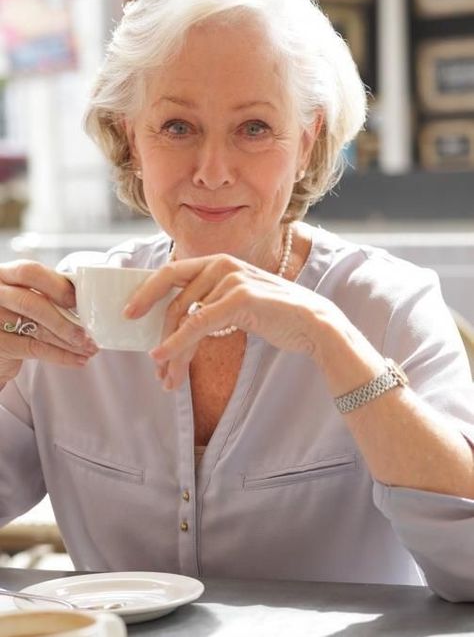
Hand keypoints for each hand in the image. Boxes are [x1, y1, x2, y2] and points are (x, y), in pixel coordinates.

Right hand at [0, 260, 97, 385]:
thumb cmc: (18, 314)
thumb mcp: (28, 296)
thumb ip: (48, 293)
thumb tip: (87, 303)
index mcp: (5, 275)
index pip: (30, 272)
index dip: (57, 285)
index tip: (79, 300)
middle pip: (30, 303)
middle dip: (63, 320)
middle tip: (88, 333)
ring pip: (36, 329)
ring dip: (69, 341)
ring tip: (90, 348)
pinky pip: (34, 349)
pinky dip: (61, 356)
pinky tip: (78, 359)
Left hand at [124, 254, 343, 389]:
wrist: (312, 323)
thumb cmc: (272, 315)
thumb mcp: (234, 302)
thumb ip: (208, 302)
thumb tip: (173, 324)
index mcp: (217, 262)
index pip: (171, 272)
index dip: (146, 292)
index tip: (128, 314)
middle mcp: (221, 265)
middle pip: (174, 302)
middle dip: (161, 336)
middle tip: (156, 367)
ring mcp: (231, 279)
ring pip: (184, 318)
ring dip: (172, 351)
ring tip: (167, 378)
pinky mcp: (240, 298)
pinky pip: (198, 324)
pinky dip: (178, 343)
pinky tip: (165, 358)